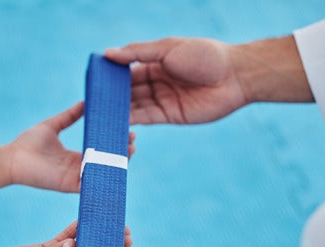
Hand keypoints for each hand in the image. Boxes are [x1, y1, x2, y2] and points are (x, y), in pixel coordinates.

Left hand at [0, 102, 135, 192]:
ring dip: (118, 164)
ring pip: (102, 173)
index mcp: (75, 156)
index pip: (100, 150)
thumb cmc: (28, 143)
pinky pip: (91, 184)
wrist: (12, 158)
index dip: (114, 142)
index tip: (127, 129)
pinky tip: (117, 167)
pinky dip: (105, 178)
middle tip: (132, 139)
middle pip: (105, 162)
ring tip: (130, 149)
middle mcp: (78, 168)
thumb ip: (69, 116)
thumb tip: (84, 102)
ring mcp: (75, 178)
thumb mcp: (52, 125)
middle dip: (121, 152)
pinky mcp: (70, 185)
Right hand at [105, 35, 311, 124]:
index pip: (126, 70)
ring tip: (97, 114)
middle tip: (89, 101)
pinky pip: (145, 118)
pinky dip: (130, 119)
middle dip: (110, 95)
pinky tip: (115, 120)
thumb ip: (138, 52)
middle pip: (128, 90)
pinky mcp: (169, 116)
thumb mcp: (168, 48)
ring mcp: (162, 99)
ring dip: (117, 109)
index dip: (110, 75)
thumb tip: (108, 53)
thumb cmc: (204, 56)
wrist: (234, 77)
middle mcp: (156, 81)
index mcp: (155, 62)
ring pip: (133, 105)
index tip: (92, 80)